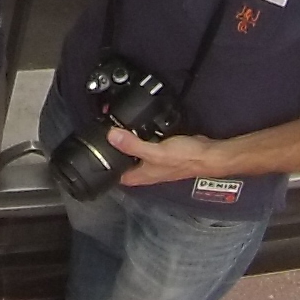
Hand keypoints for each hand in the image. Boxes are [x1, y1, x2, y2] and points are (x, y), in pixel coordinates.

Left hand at [109, 126, 229, 186]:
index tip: (91, 151)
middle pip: (123, 163)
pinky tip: (136, 124)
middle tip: (100, 133)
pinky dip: (140, 135)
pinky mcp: (162, 150)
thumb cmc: (185, 158)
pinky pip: (145, 143)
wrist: (209, 153)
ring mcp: (154, 161)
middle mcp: (146, 170)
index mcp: (141, 176)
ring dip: (125, 142)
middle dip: (112, 151)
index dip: (102, 166)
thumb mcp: (156, 152)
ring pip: (134, 152)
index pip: (115, 175)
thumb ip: (133, 145)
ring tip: (113, 126)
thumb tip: (111, 136)